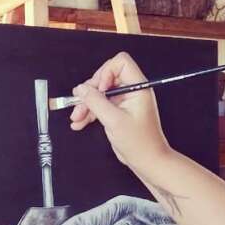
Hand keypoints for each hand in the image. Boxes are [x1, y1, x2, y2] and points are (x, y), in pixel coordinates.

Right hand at [69, 52, 170, 172]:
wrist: (147, 161)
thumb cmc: (140, 143)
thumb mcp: (114, 120)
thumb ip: (96, 102)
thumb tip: (81, 89)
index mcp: (137, 87)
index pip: (121, 63)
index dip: (106, 72)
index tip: (100, 89)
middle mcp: (131, 91)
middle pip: (106, 77)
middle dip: (91, 90)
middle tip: (81, 103)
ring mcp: (124, 101)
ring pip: (100, 92)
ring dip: (86, 104)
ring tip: (76, 118)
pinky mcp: (118, 112)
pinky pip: (100, 105)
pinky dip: (89, 112)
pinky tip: (79, 122)